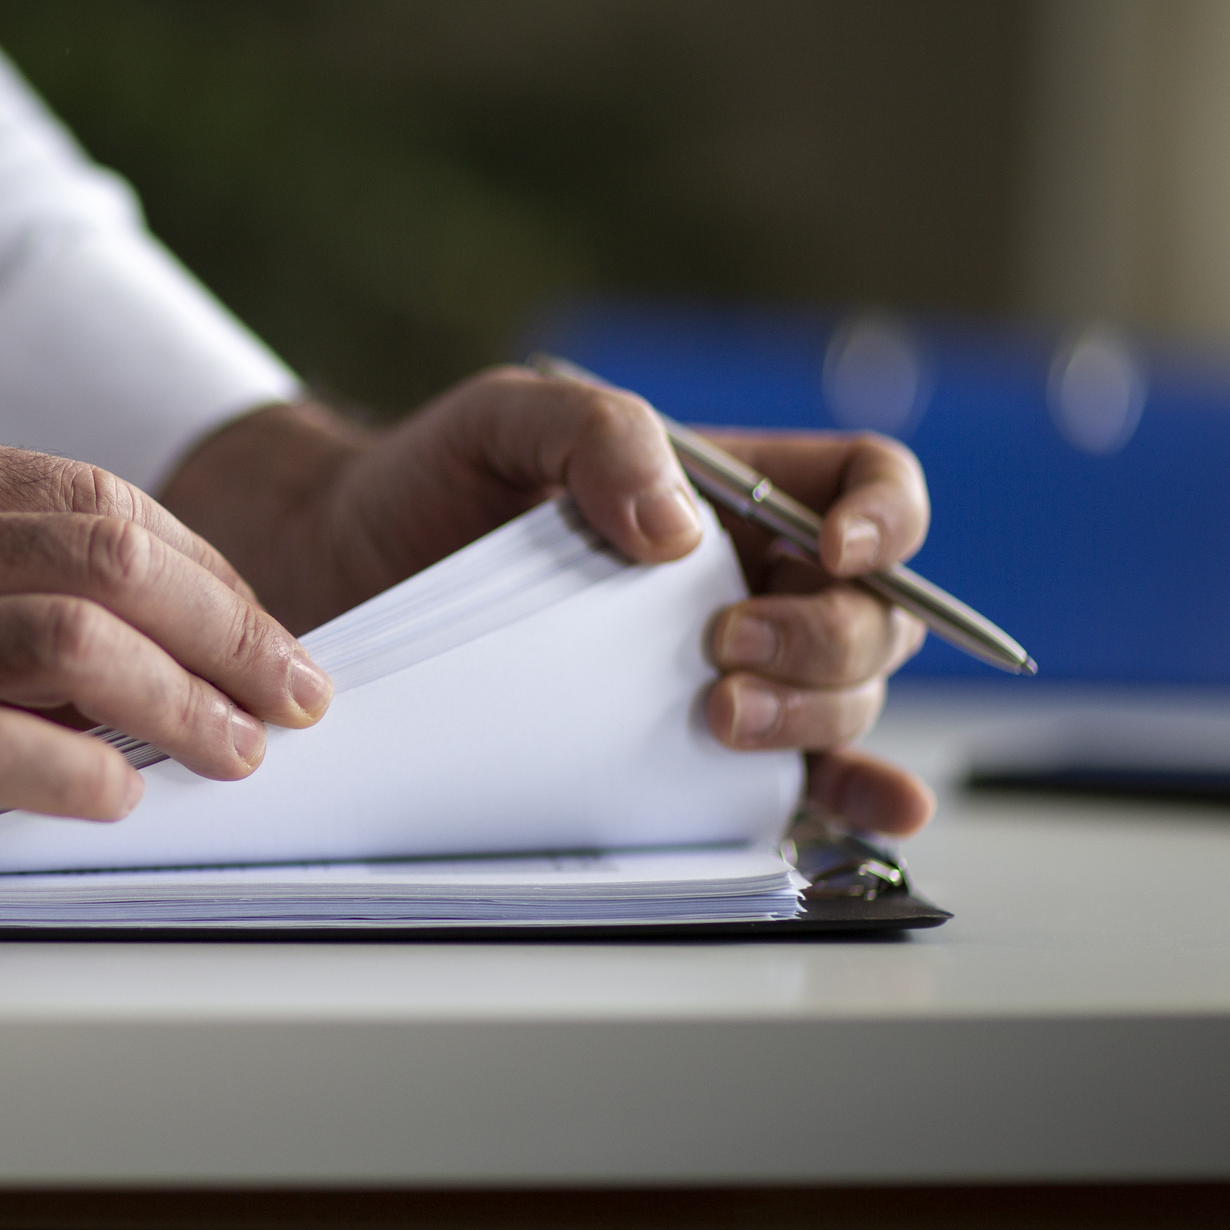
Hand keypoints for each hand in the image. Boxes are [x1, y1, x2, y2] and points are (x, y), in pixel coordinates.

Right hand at [0, 430, 332, 833]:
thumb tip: (116, 616)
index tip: (252, 624)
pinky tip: (121, 798)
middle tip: (297, 690)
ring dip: (185, 700)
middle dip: (231, 626)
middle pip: (115, 553)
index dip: (201, 566)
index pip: (100, 497)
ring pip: (76, 638)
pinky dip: (72, 769)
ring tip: (242, 752)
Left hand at [160, 367, 935, 835]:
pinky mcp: (678, 746)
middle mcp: (745, 578)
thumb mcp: (507, 419)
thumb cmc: (430, 482)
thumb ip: (601, 436)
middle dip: (825, 641)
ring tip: (718, 717)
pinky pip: (793, 776)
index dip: (889, 518)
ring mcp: (720, 668)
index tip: (837, 552)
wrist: (341, 569)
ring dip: (816, 717)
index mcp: (730, 486)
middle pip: (869, 612)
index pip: (866, 485)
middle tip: (722, 653)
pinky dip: (848, 796)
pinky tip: (870, 810)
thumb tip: (680, 528)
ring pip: (844, 697)